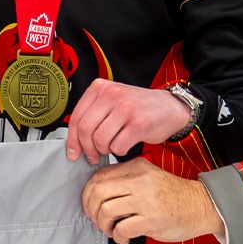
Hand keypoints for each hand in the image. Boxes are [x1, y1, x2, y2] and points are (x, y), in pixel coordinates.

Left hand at [65, 79, 193, 164]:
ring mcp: (126, 108)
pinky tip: (124, 144)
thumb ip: (92, 114)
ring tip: (111, 147)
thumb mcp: (112, 100)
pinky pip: (117, 146)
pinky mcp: (139, 124)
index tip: (73, 152)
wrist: (170, 107)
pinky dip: (119, 151)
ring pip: (100, 139)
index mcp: (100, 87)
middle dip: (87, 148)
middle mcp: (112, 95)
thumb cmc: (138, 106)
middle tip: (92, 155)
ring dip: (104, 150)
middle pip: (85, 130)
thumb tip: (73, 141)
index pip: (76, 117)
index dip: (72, 139)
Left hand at [81, 159, 222, 243]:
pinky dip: (117, 236)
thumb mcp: (148, 177)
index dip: (87, 194)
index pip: (99, 177)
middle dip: (91, 210)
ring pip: (106, 210)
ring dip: (103, 225)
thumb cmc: (173, 195)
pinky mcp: (152, 219)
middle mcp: (139, 181)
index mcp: (136, 168)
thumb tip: (96, 192)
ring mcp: (146, 200)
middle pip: (98, 192)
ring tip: (111, 230)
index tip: (90, 205)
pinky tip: (124, 237)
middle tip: (96, 219)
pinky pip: (122, 228)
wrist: (202, 205)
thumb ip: (125, 180)